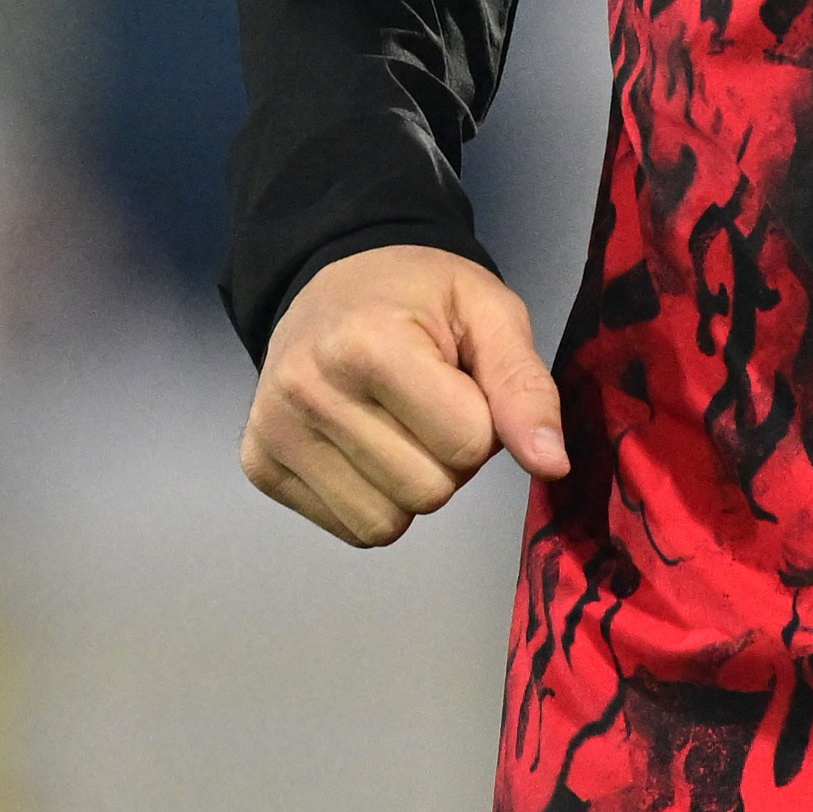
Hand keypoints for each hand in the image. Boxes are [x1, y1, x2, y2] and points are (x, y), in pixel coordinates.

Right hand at [242, 245, 569, 547]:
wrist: (332, 281)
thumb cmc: (421, 295)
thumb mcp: (490, 313)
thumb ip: (525, 386)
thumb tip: (553, 465)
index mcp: (369, 344)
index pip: (468, 443)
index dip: (484, 422)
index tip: (461, 384)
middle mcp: (309, 392)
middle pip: (429, 491)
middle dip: (449, 458)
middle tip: (430, 406)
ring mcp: (275, 434)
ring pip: (387, 524)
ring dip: (412, 486)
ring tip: (398, 426)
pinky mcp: (259, 467)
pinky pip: (349, 530)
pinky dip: (374, 501)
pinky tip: (364, 446)